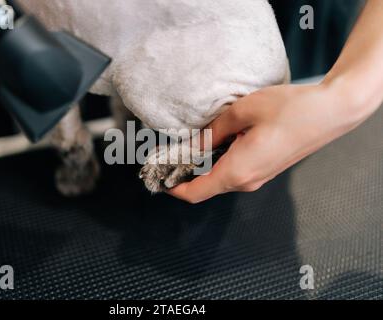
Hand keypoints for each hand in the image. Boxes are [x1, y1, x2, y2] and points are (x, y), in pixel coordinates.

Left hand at [168, 83, 366, 202]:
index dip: (173, 189)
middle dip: (184, 175)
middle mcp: (247, 181)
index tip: (157, 177)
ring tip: (187, 145)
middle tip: (168, 154)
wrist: (331, 112)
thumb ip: (212, 132)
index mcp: (237, 171)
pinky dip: (217, 163)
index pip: (195, 193)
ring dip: (201, 167)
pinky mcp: (266, 169)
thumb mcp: (241, 113)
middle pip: (205, 187)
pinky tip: (212, 143)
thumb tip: (191, 145)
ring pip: (219, 179)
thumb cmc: (288, 109)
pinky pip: (234, 171)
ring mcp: (258, 177)